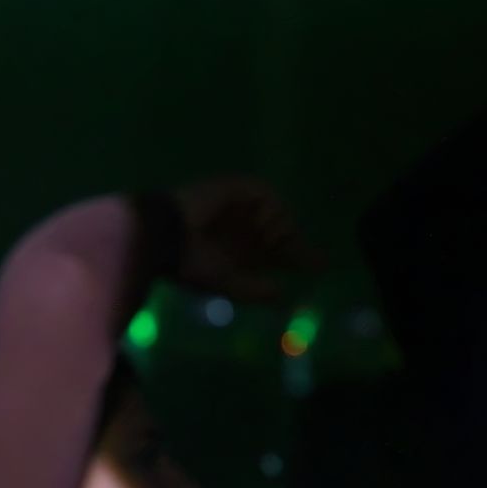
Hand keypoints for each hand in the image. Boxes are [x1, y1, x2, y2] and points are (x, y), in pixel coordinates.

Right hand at [170, 177, 319, 301]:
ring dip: (278, 227)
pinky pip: (264, 194)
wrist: (164, 239)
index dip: (303, 257)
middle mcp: (246, 228)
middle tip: (303, 255)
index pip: (281, 252)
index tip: (321, 266)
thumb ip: (257, 292)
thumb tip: (284, 298)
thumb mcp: (228, 284)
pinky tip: (259, 224)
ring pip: (278, 213)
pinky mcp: (234, 189)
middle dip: (295, 243)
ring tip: (265, 240)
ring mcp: (241, 208)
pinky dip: (268, 209)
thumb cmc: (192, 265)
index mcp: (244, 251)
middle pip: (285, 231)